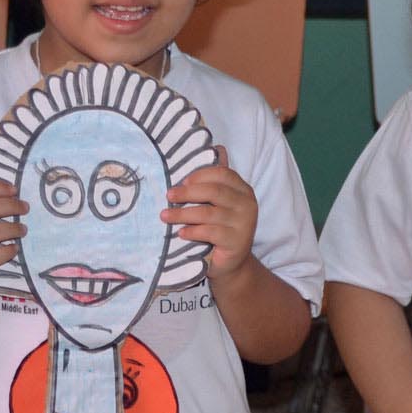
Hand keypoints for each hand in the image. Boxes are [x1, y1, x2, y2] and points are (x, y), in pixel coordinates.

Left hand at [162, 148, 255, 278]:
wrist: (231, 265)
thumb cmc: (219, 229)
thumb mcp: (217, 204)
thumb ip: (214, 181)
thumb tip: (216, 147)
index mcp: (242, 190)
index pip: (223, 174)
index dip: (200, 175)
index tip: (181, 180)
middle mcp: (247, 204)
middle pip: (215, 191)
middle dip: (188, 192)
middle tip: (168, 196)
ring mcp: (244, 224)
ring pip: (209, 213)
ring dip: (183, 214)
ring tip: (165, 216)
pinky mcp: (237, 242)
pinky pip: (210, 232)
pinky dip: (192, 231)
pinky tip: (180, 233)